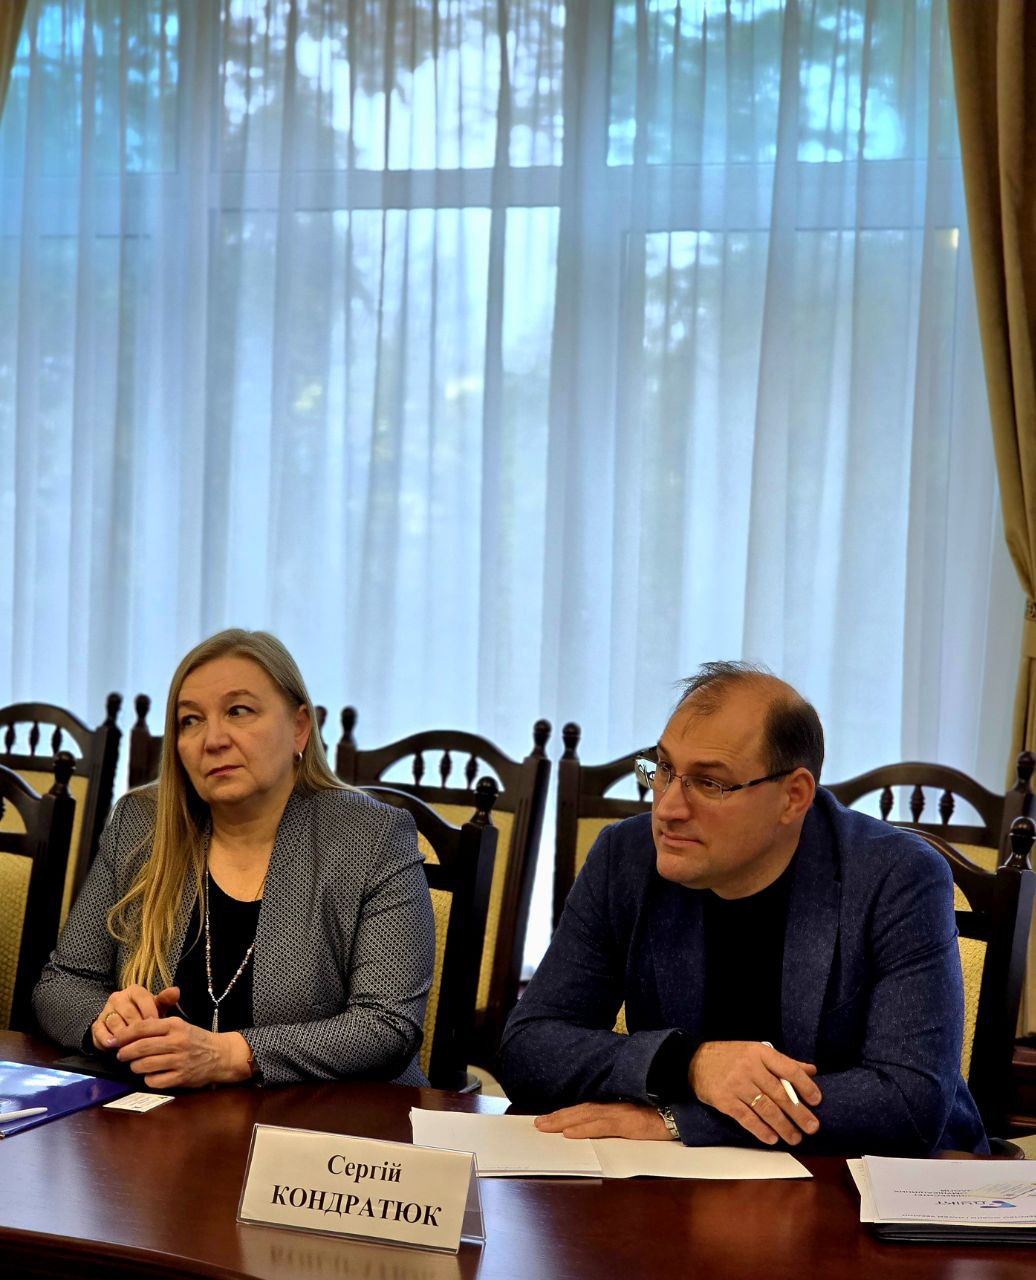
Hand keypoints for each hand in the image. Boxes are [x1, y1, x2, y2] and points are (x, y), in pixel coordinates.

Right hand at [91, 985, 180, 1051]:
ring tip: (131, 1045)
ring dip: (123, 1035)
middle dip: (138, 1026)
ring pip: (114, 1022)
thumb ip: (165, 1000)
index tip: (156, 1024)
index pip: (142, 998)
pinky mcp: (96, 1025)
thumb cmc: (145, 1016)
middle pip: (128, 1012)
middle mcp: (117, 997)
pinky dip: (106, 1040)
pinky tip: (114, 1047)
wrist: (125, 1027)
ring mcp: (105, 1011)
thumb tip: (176, 991)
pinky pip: (100, 1032)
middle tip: (145, 1038)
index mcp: (134, 991)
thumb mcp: (157, 1008)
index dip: (150, 1011)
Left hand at [115, 1019, 253, 1088]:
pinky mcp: (181, 1078)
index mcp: (175, 1025)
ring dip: (135, 1066)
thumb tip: (128, 1032)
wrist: (221, 1055)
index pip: (142, 1027)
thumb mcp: (180, 1024)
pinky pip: (154, 1081)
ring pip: (144, 1065)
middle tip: (120, 1055)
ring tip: (135, 1065)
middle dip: (125, 1053)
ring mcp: (179, 1061)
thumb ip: (157, 1025)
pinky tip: (150, 1075)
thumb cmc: (195, 1039)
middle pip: (141, 1048)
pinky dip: (148, 1079)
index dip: (124, 1035)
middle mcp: (177, 1042)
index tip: (115, 1040)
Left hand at [534, 1102, 670, 1140]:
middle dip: (558, 1117)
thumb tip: (605, 1128)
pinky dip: (584, 1129)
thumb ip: (624, 1121)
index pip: (587, 1109)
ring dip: (564, 1121)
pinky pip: (602, 1127)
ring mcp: (622, 1113)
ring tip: (545, 1127)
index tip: (549, 1119)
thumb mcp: (641, 1118)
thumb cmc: (666, 1115)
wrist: (686, 1110)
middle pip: (581, 1111)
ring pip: (586, 1116)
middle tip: (538, 1124)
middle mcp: (616, 1106)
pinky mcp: (630, 1123)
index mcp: (617, 1106)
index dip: (567, 1113)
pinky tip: (570, 1134)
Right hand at [689, 1040, 820, 1145]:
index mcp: (760, 1052)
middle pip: (779, 1093)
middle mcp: (749, 1067)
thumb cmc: (730, 1056)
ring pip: (765, 1108)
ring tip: (795, 1138)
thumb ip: (783, 1062)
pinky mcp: (724, 1100)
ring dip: (783, 1126)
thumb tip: (812, 1071)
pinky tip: (772, 1138)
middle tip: (813, 1127)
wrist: (694, 1060)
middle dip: (798, 1112)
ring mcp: (736, 1084)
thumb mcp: (756, 1052)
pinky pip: (746, 1118)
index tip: (817, 1100)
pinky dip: (760, 1130)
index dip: (804, 1085)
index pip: (788, 1068)